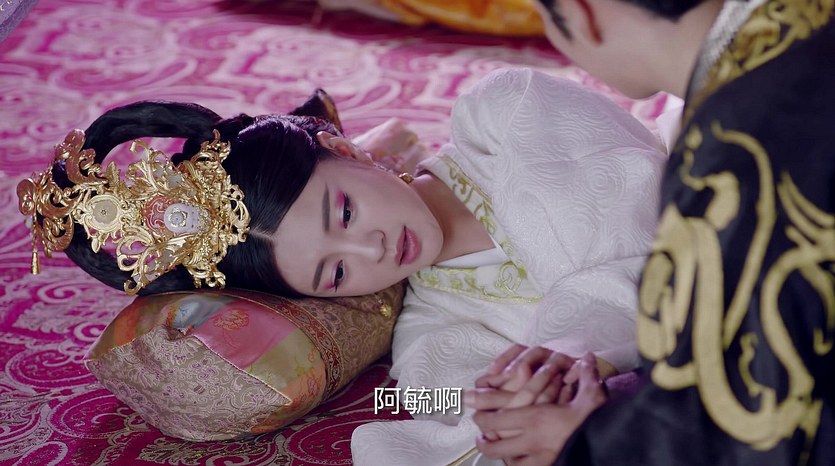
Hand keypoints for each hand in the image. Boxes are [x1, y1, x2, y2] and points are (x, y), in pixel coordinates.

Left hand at [472, 353, 607, 464]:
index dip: (482, 417)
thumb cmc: (597, 422)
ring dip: (500, 457)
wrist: (612, 448)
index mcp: (535, 420)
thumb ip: (584, 376)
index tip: (476, 413)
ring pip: (508, 463)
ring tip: (497, 451)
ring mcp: (539, 460)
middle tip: (480, 438)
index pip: (495, 420)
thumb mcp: (592, 396)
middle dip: (483, 442)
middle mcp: (532, 442)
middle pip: (495, 446)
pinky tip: (518, 462)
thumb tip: (587, 357)